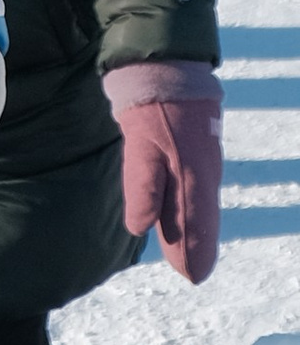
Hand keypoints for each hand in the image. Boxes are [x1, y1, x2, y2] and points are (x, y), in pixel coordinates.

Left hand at [105, 63, 222, 282]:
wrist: (168, 66)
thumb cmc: (152, 106)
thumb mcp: (141, 144)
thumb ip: (142, 185)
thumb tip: (141, 228)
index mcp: (193, 176)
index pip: (196, 225)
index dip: (194, 252)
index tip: (192, 277)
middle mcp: (204, 173)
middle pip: (201, 219)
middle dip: (195, 246)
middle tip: (191, 274)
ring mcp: (203, 161)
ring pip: (199, 204)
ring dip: (195, 230)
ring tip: (188, 253)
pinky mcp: (196, 149)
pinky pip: (196, 189)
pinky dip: (192, 208)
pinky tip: (185, 213)